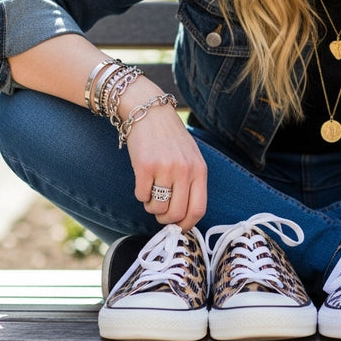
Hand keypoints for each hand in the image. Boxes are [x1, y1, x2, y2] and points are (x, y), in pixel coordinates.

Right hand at [125, 104, 206, 229]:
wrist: (149, 112)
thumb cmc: (171, 138)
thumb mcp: (191, 157)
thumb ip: (192, 182)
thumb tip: (184, 215)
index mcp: (200, 170)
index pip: (198, 209)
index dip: (187, 224)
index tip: (179, 227)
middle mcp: (184, 170)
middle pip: (176, 213)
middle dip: (166, 220)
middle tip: (160, 214)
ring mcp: (164, 168)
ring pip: (157, 207)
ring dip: (152, 207)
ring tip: (151, 194)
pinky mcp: (144, 167)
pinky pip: (141, 196)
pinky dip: (140, 195)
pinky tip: (143, 182)